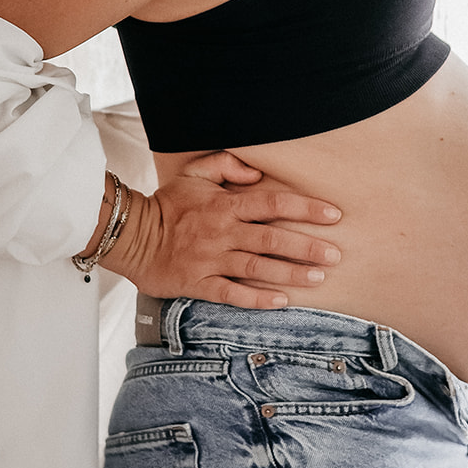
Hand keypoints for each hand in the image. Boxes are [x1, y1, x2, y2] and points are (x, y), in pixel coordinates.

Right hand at [103, 150, 342, 307]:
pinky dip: (258, 299)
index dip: (305, 208)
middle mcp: (222, 232)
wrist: (132, 236)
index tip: (333, 214)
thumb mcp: (194, 173)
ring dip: (291, 273)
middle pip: (272, 239)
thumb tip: (258, 173)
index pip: (272, 203)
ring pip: (258, 268)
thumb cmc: (168, 204)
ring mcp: (211, 260)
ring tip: (319, 278)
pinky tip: (282, 301)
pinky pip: (233, 294)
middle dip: (307, 247)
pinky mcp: (200, 284)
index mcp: (224, 204)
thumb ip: (227, 165)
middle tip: (335, 255)